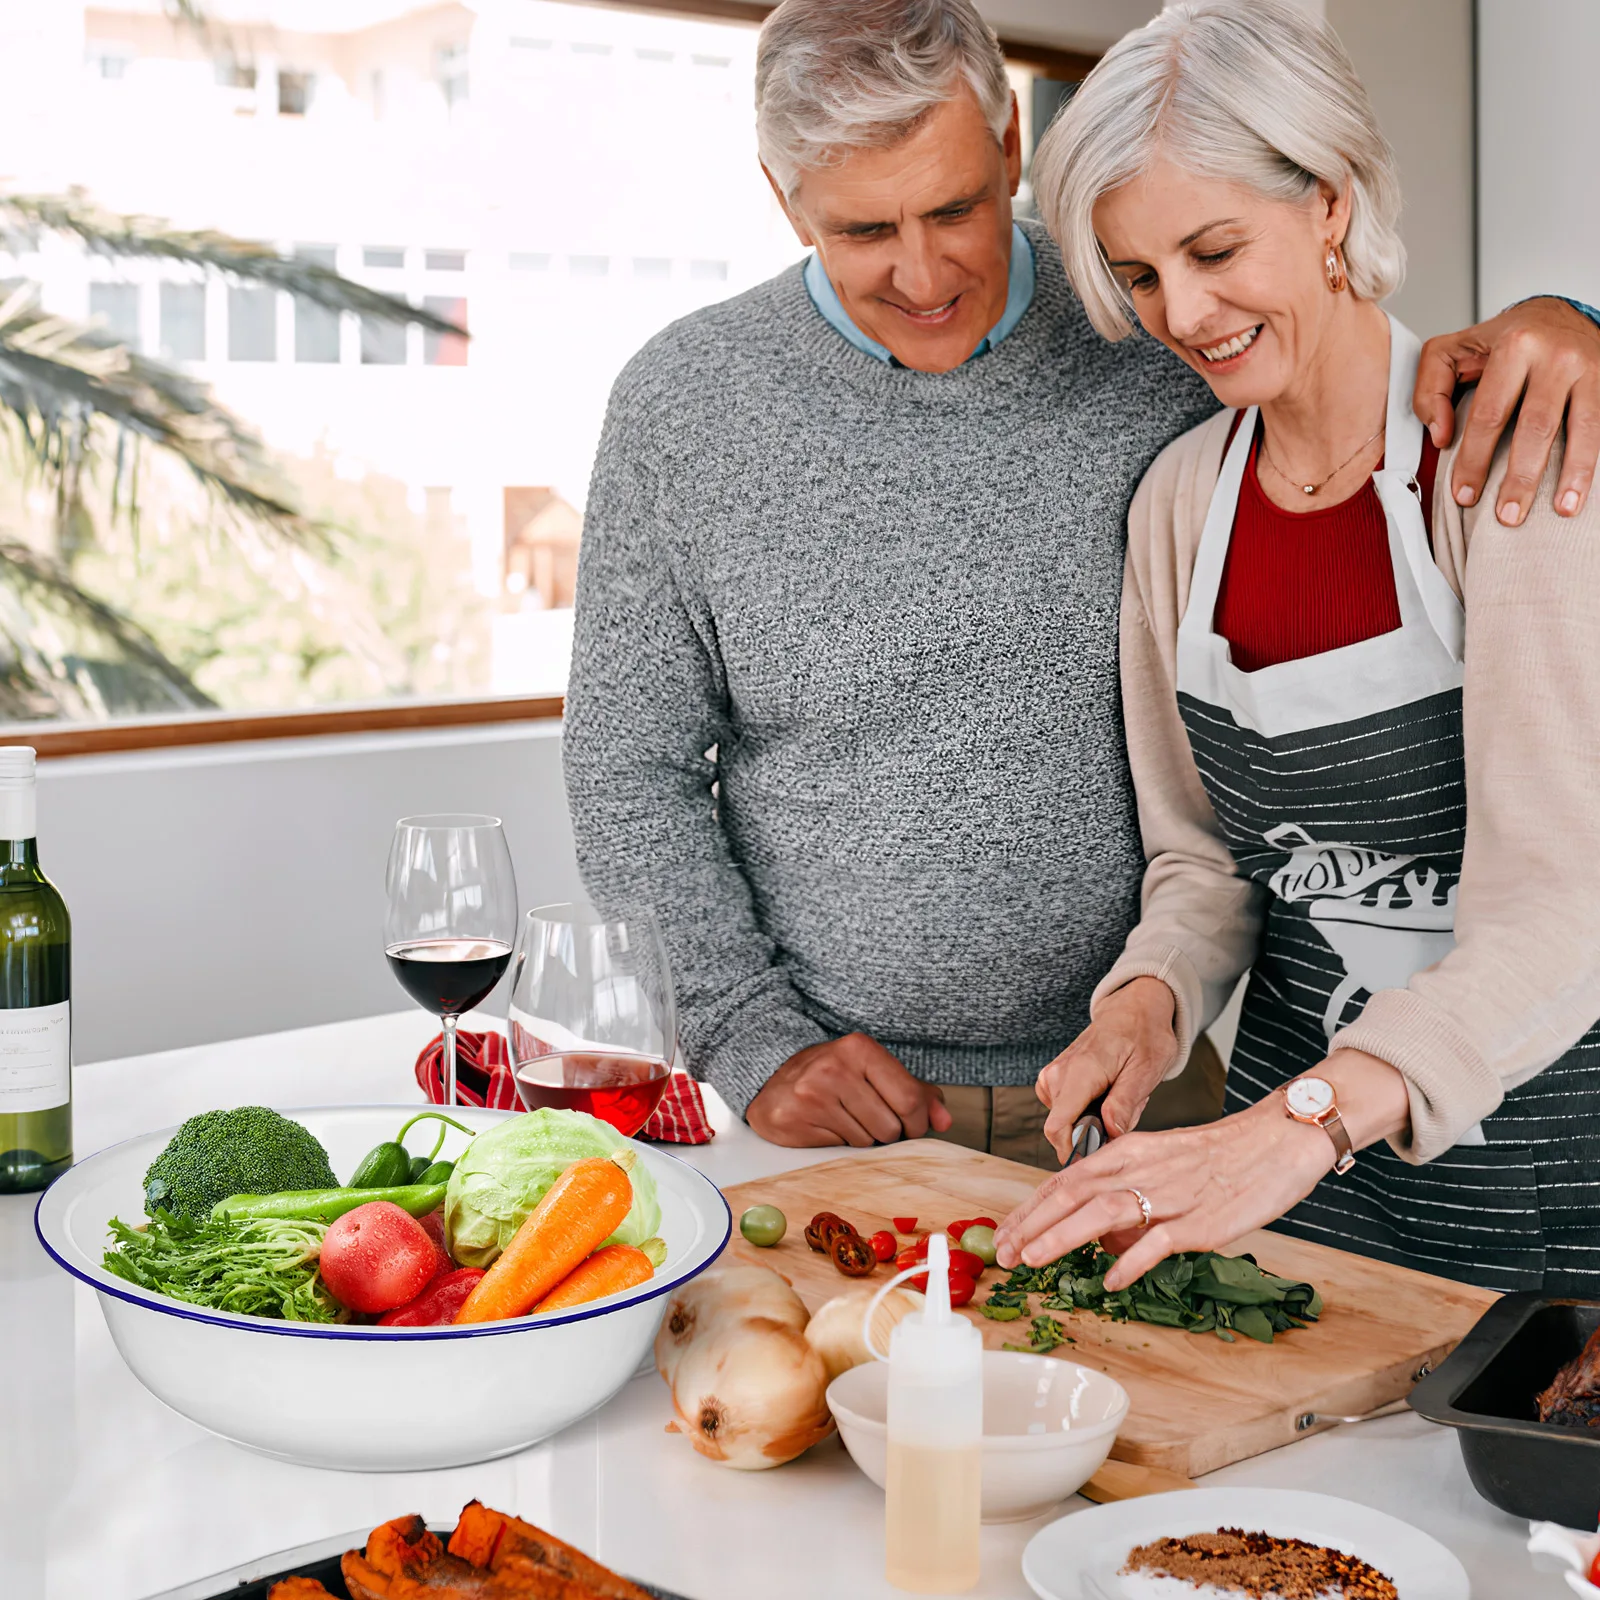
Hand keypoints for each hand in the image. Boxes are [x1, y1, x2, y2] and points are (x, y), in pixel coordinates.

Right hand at [746, 1032, 953, 1147]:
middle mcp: (835, 1067)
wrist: (771, 1079)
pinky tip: (825, 1124)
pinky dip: (839, 1142)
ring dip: (863, 1137)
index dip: (917, 1122)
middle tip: (868, 1117)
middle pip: (890, 1127)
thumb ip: (914, 1093)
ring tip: (844, 1117)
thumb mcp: (873, 1072)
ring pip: (866, 1141)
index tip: (910, 1126)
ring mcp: (812, 1094)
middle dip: (887, 1131)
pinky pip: (840, 1148)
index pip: (909, 1099)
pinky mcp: (795, 1119)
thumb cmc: (832, 1076)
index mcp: (860, 1048)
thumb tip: (944, 1121)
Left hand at [997, 1048, 1411, 1289]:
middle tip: (1003, 1252)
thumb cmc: (1220, 1155)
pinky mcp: (1202, 1220)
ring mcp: (1170, 1194)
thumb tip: (1099, 1237)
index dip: (1030, 1207)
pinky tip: (1111, 1281)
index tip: (1004, 1232)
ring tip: (1032, 1259)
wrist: (1277, 1140)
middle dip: (1031, 1223)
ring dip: (1062, 1237)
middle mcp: (1141, 1169)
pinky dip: (1132, 1261)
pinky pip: (1160, 1241)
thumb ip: (1128, 1193)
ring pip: (1103, 1212)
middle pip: (1072, 1193)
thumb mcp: (1162, 1163)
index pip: (1066, 1179)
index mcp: (1129, 1153)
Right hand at [1035, 977, 1178, 1157]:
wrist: (1134, 1009)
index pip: (1057, 1126)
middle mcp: (1058, 1074)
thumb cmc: (1144, 1035)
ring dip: (1093, 1121)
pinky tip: (1107, 1095)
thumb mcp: (1146, 1070)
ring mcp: (1053, 1075)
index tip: (1098, 1159)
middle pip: (1063, 1128)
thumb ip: (1124, 1104)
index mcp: (1080, 1072)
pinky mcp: (1054, 1078)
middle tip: (1126, 1113)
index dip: (1074, 1152)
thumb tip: (1109, 1134)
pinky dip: (1088, 1111)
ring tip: (1121, 1098)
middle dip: (1094, 1133)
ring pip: (1066, 1121)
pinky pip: (1066, 1110)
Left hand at [1414, 297, 1599, 523]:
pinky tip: (1584, 489)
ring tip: (1562, 509)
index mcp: (1515, 347)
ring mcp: (1590, 369)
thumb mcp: (1452, 351)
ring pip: (1582, 428)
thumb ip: (1431, 390)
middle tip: (1508, 515)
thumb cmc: (1502, 341)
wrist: (1558, 314)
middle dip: (1521, 477)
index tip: (1464, 495)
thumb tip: (1440, 436)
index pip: (1489, 414)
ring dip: (1573, 474)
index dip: (1474, 459)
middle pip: (1536, 427)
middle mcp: (1557, 356)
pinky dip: (1595, 460)